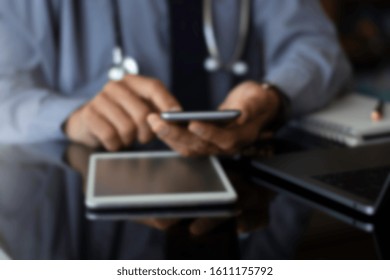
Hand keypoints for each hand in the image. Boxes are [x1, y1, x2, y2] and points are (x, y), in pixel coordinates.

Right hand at [65, 75, 180, 150]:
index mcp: (132, 82)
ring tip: (127, 136)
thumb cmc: (123, 117)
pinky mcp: (89, 114)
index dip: (167, 103)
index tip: (177, 116)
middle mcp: (115, 86)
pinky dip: (116, 144)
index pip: (154, 87)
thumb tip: (177, 115)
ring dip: (130, 139)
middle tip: (144, 137)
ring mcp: (100, 99)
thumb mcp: (143, 111)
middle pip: (143, 113)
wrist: (90, 123)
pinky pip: (111, 136)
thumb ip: (160, 111)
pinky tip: (114, 140)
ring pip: (127, 127)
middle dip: (148, 132)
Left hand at [148, 81, 280, 155]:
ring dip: (169, 135)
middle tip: (157, 122)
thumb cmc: (258, 101)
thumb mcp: (260, 99)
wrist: (255, 107)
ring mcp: (213, 145)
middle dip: (176, 134)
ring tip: (153, 121)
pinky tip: (159, 124)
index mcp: (242, 137)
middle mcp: (226, 146)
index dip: (208, 133)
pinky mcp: (204, 142)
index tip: (192, 123)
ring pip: (188, 147)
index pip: (223, 140)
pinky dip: (171, 135)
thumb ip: (252, 107)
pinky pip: (185, 143)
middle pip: (199, 146)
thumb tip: (242, 114)